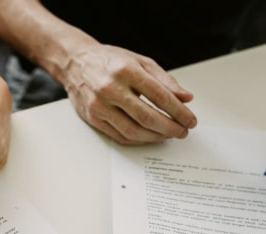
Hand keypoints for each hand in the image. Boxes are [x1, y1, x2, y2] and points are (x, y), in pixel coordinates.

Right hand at [60, 45, 196, 143]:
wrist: (75, 63)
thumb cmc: (109, 61)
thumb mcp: (140, 62)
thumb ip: (164, 80)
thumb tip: (186, 98)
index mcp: (126, 71)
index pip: (159, 96)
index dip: (179, 111)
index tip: (190, 120)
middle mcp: (111, 89)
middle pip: (147, 117)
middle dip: (170, 128)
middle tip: (182, 131)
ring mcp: (99, 105)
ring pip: (133, 131)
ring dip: (155, 137)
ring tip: (168, 135)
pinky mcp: (93, 118)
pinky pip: (120, 136)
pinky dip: (139, 140)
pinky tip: (150, 136)